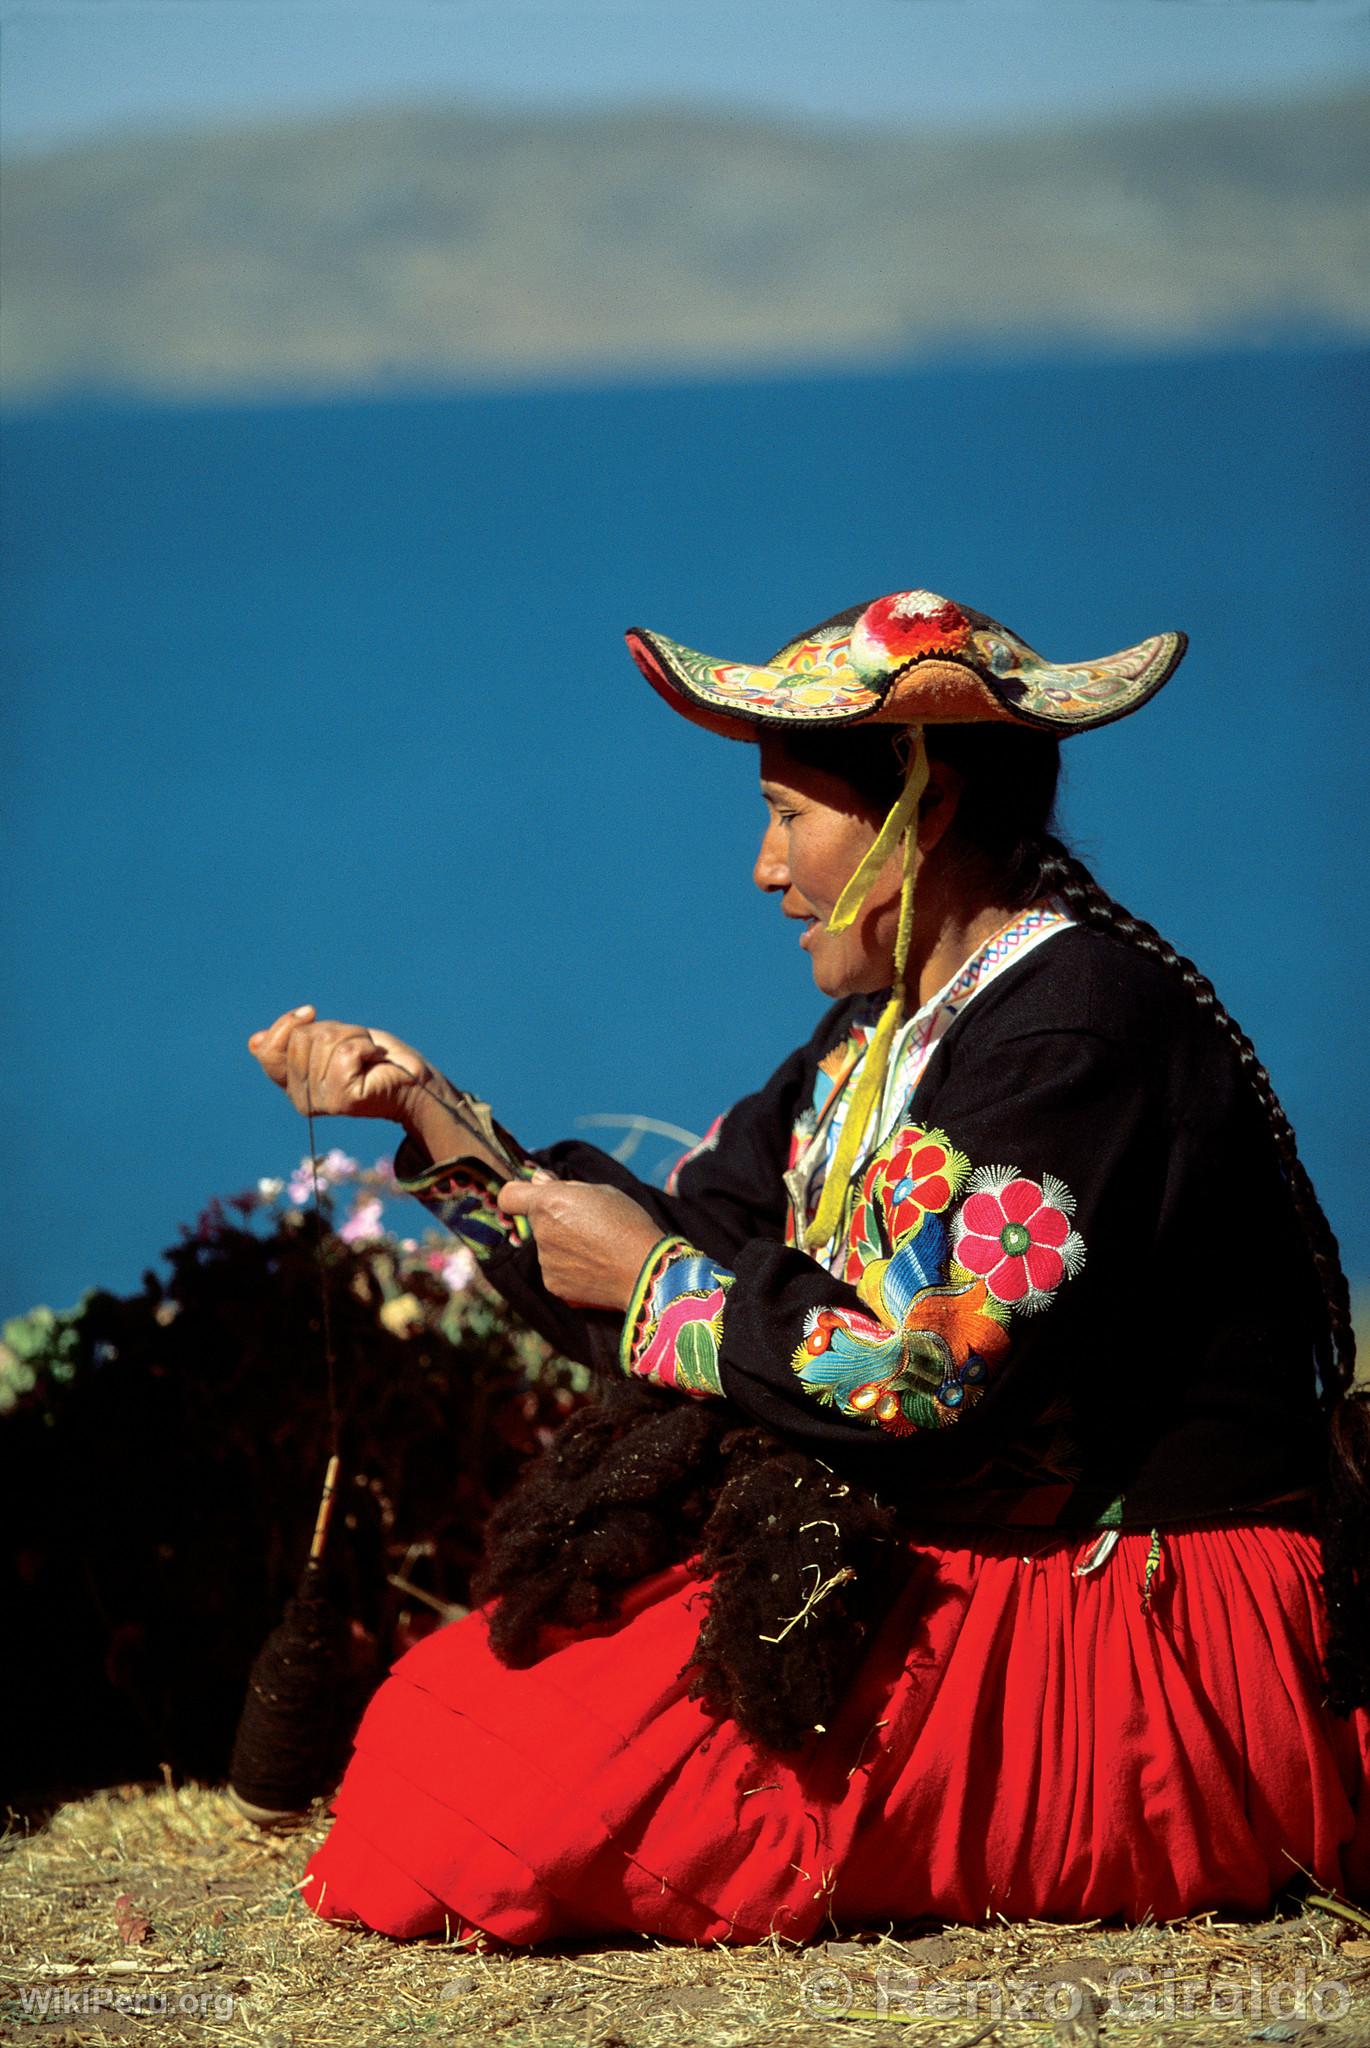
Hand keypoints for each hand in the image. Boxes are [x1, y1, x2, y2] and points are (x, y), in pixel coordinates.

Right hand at [248, 1005, 435, 1126]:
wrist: (415, 1081)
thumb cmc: (373, 1058)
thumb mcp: (328, 1041)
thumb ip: (294, 1041)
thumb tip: (254, 1040)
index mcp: (291, 1085)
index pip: (265, 1049)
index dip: (285, 1025)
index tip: (310, 1012)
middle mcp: (300, 1099)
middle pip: (300, 1038)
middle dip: (334, 1030)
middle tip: (357, 1047)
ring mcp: (320, 1102)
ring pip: (324, 1041)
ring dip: (354, 1036)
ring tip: (368, 1055)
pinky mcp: (342, 1100)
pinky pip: (346, 1051)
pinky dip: (365, 1045)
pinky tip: (375, 1060)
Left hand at [497, 1177, 663, 1311]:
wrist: (646, 1271)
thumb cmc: (629, 1224)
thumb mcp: (602, 1192)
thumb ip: (563, 1185)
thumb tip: (537, 1180)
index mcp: (549, 1201)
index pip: (508, 1196)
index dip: (518, 1194)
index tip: (531, 1197)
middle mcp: (541, 1231)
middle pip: (536, 1221)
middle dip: (554, 1220)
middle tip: (588, 1225)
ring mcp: (545, 1260)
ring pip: (547, 1247)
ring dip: (563, 1245)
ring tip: (597, 1248)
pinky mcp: (552, 1284)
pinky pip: (555, 1269)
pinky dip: (569, 1268)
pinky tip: (594, 1267)